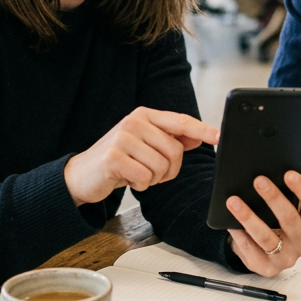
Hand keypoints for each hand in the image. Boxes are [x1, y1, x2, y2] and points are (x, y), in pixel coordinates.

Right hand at [64, 107, 218, 205]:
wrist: (82, 175)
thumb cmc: (118, 160)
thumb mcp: (145, 146)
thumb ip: (170, 139)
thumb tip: (199, 136)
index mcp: (144, 115)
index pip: (180, 121)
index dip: (201, 129)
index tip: (218, 137)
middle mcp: (134, 122)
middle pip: (174, 150)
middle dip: (168, 170)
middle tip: (150, 172)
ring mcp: (122, 138)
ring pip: (161, 166)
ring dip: (153, 178)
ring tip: (136, 173)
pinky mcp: (114, 158)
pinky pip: (146, 178)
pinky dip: (140, 185)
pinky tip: (126, 178)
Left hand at [226, 168, 300, 275]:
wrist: (267, 253)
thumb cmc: (279, 223)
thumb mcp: (292, 206)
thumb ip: (298, 189)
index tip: (288, 173)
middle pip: (290, 220)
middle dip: (274, 198)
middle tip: (258, 180)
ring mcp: (286, 258)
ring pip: (267, 237)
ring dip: (249, 217)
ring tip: (233, 201)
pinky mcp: (267, 268)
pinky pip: (251, 251)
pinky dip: (240, 236)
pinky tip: (230, 223)